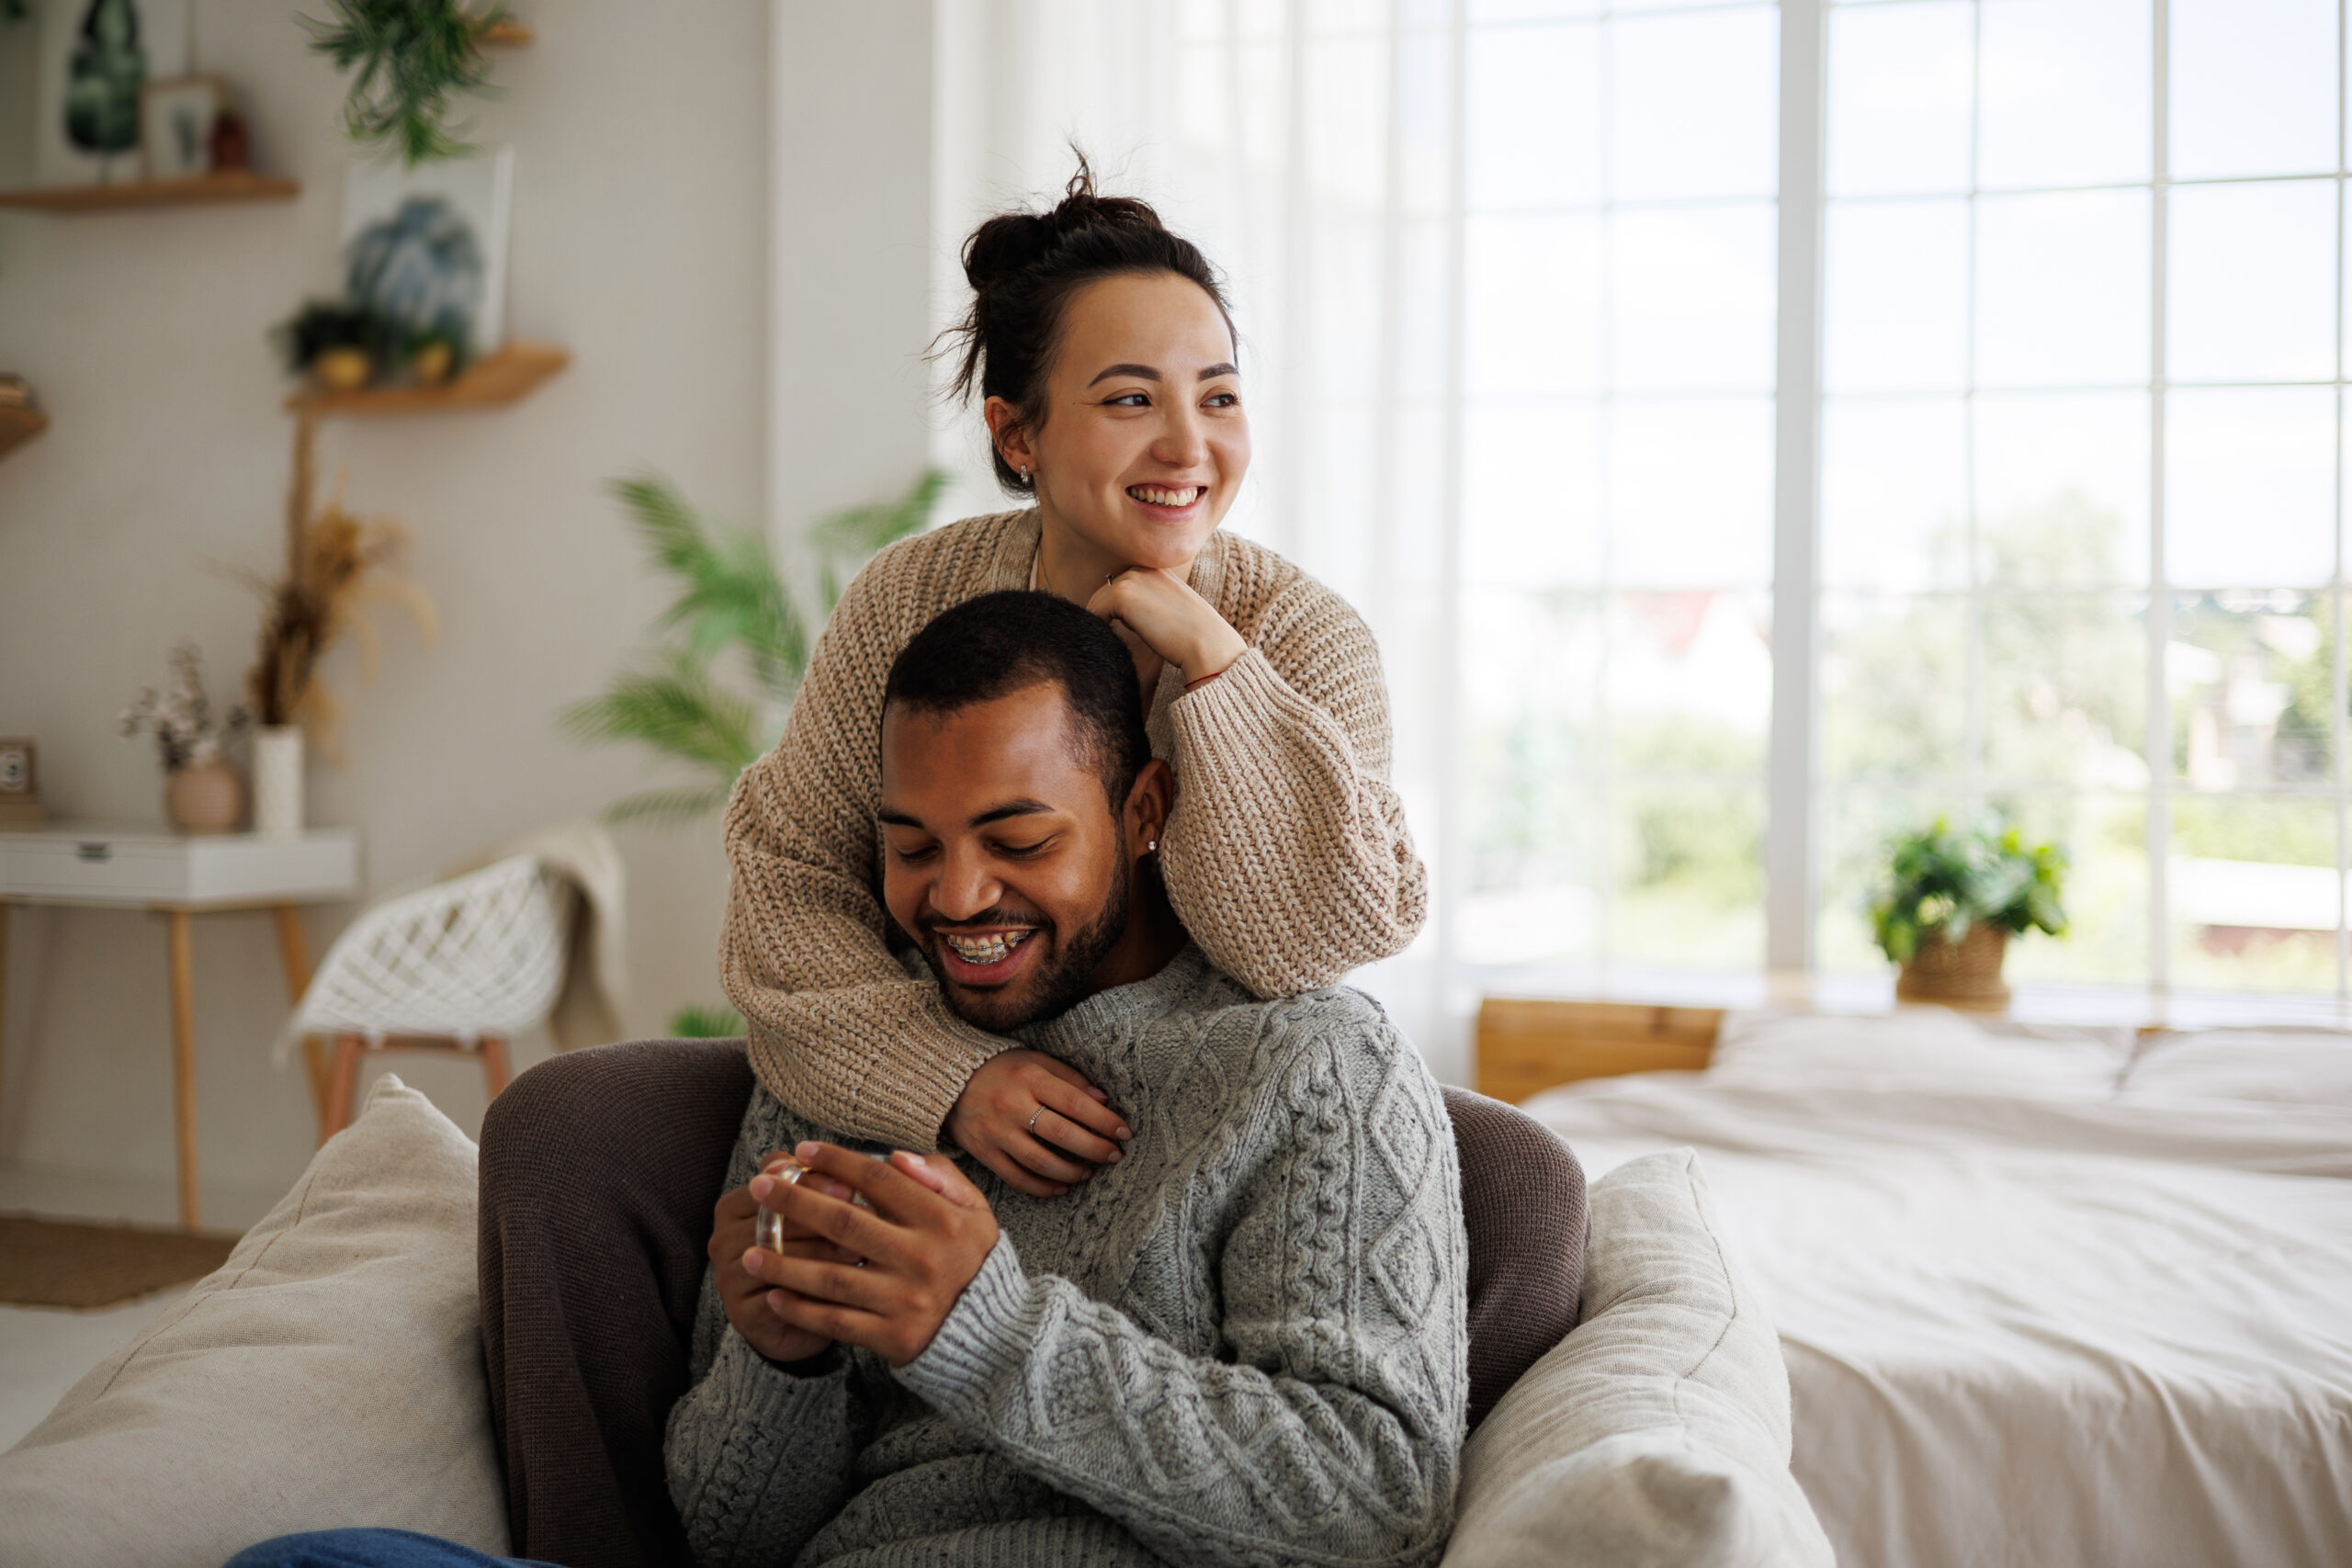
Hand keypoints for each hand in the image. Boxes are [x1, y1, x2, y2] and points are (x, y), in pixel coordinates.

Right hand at [709, 1152, 859, 1365]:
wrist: (801, 1317)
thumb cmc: (808, 1250)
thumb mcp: (809, 1213)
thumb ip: (811, 1184)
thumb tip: (830, 1163)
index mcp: (732, 1206)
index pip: (770, 1186)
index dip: (811, 1184)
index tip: (849, 1188)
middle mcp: (722, 1240)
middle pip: (772, 1222)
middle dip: (821, 1219)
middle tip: (864, 1220)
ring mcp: (727, 1280)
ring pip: (776, 1260)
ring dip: (821, 1255)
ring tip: (859, 1251)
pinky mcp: (742, 1315)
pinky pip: (778, 1301)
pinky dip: (813, 1294)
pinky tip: (844, 1290)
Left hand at [757, 1141, 1002, 1366]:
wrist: (998, 1335)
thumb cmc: (976, 1262)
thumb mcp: (977, 1212)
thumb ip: (942, 1177)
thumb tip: (896, 1157)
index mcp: (943, 1220)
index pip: (879, 1181)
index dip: (837, 1162)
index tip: (802, 1151)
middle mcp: (923, 1258)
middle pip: (845, 1223)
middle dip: (795, 1202)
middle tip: (758, 1188)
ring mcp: (906, 1301)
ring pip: (832, 1278)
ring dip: (784, 1263)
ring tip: (747, 1250)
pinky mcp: (893, 1338)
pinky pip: (837, 1322)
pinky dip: (802, 1310)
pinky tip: (774, 1295)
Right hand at [946, 1049, 1130, 1197]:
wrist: (946, 1080)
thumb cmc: (1000, 1069)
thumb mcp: (1034, 1060)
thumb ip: (1068, 1077)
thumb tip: (1103, 1100)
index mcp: (1029, 1077)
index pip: (1075, 1103)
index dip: (1104, 1120)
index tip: (1124, 1132)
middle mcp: (1012, 1106)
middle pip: (1062, 1134)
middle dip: (1095, 1148)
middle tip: (1115, 1155)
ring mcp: (996, 1132)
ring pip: (1041, 1161)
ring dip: (1071, 1171)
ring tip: (1089, 1172)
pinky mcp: (984, 1153)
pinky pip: (1017, 1178)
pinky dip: (1043, 1187)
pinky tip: (1062, 1186)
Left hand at [1085, 568, 1246, 681]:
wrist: (1206, 642)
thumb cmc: (1193, 636)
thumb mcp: (1171, 610)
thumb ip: (1150, 604)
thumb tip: (1125, 617)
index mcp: (1156, 569)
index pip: (1122, 585)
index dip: (1118, 610)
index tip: (1123, 631)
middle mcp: (1142, 567)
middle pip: (1105, 592)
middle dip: (1105, 616)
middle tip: (1113, 638)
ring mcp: (1131, 578)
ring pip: (1098, 603)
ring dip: (1101, 623)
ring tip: (1113, 642)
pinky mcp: (1121, 594)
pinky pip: (1095, 613)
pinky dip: (1099, 629)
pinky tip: (1114, 643)